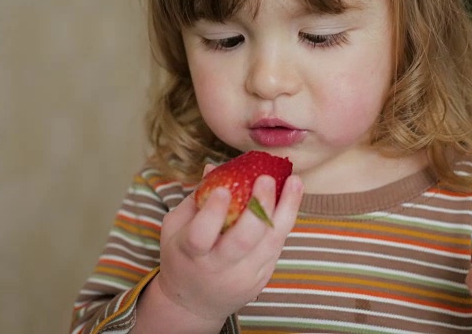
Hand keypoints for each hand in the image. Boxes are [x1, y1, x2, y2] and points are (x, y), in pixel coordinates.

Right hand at [156, 167, 303, 322]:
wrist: (194, 304)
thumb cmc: (182, 256)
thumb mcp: (176, 228)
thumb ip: (196, 198)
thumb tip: (214, 166)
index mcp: (190, 253)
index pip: (201, 236)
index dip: (212, 213)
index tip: (224, 189)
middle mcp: (218, 268)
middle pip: (243, 241)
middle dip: (259, 207)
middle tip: (266, 179)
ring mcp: (243, 276)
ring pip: (270, 243)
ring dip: (286, 209)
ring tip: (295, 182)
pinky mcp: (261, 279)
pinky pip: (276, 247)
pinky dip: (285, 221)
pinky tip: (292, 198)